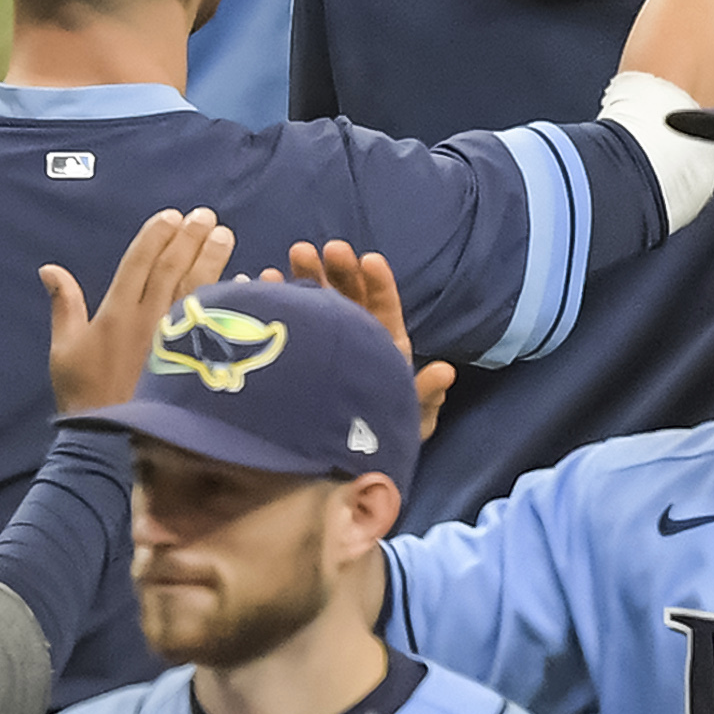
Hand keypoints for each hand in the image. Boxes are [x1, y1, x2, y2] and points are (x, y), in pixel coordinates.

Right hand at [44, 207, 236, 415]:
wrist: (110, 439)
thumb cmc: (84, 393)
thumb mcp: (64, 349)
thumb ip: (64, 305)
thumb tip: (50, 269)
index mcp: (115, 312)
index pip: (138, 262)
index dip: (155, 236)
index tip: (172, 216)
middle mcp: (147, 318)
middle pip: (172, 268)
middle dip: (189, 238)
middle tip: (206, 215)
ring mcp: (174, 338)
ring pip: (197, 287)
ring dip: (212, 258)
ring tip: (224, 234)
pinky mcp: (193, 357)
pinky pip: (216, 321)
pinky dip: (229, 298)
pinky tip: (242, 278)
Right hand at [266, 240, 456, 441]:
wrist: (337, 465)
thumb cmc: (381, 441)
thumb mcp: (407, 421)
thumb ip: (424, 396)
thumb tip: (446, 370)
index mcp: (384, 349)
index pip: (384, 309)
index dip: (378, 284)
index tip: (369, 260)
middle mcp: (355, 340)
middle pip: (349, 297)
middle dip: (340, 271)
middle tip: (326, 249)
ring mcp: (324, 344)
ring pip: (319, 303)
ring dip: (308, 276)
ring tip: (295, 253)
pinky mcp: (296, 354)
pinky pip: (290, 321)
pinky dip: (280, 300)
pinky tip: (266, 280)